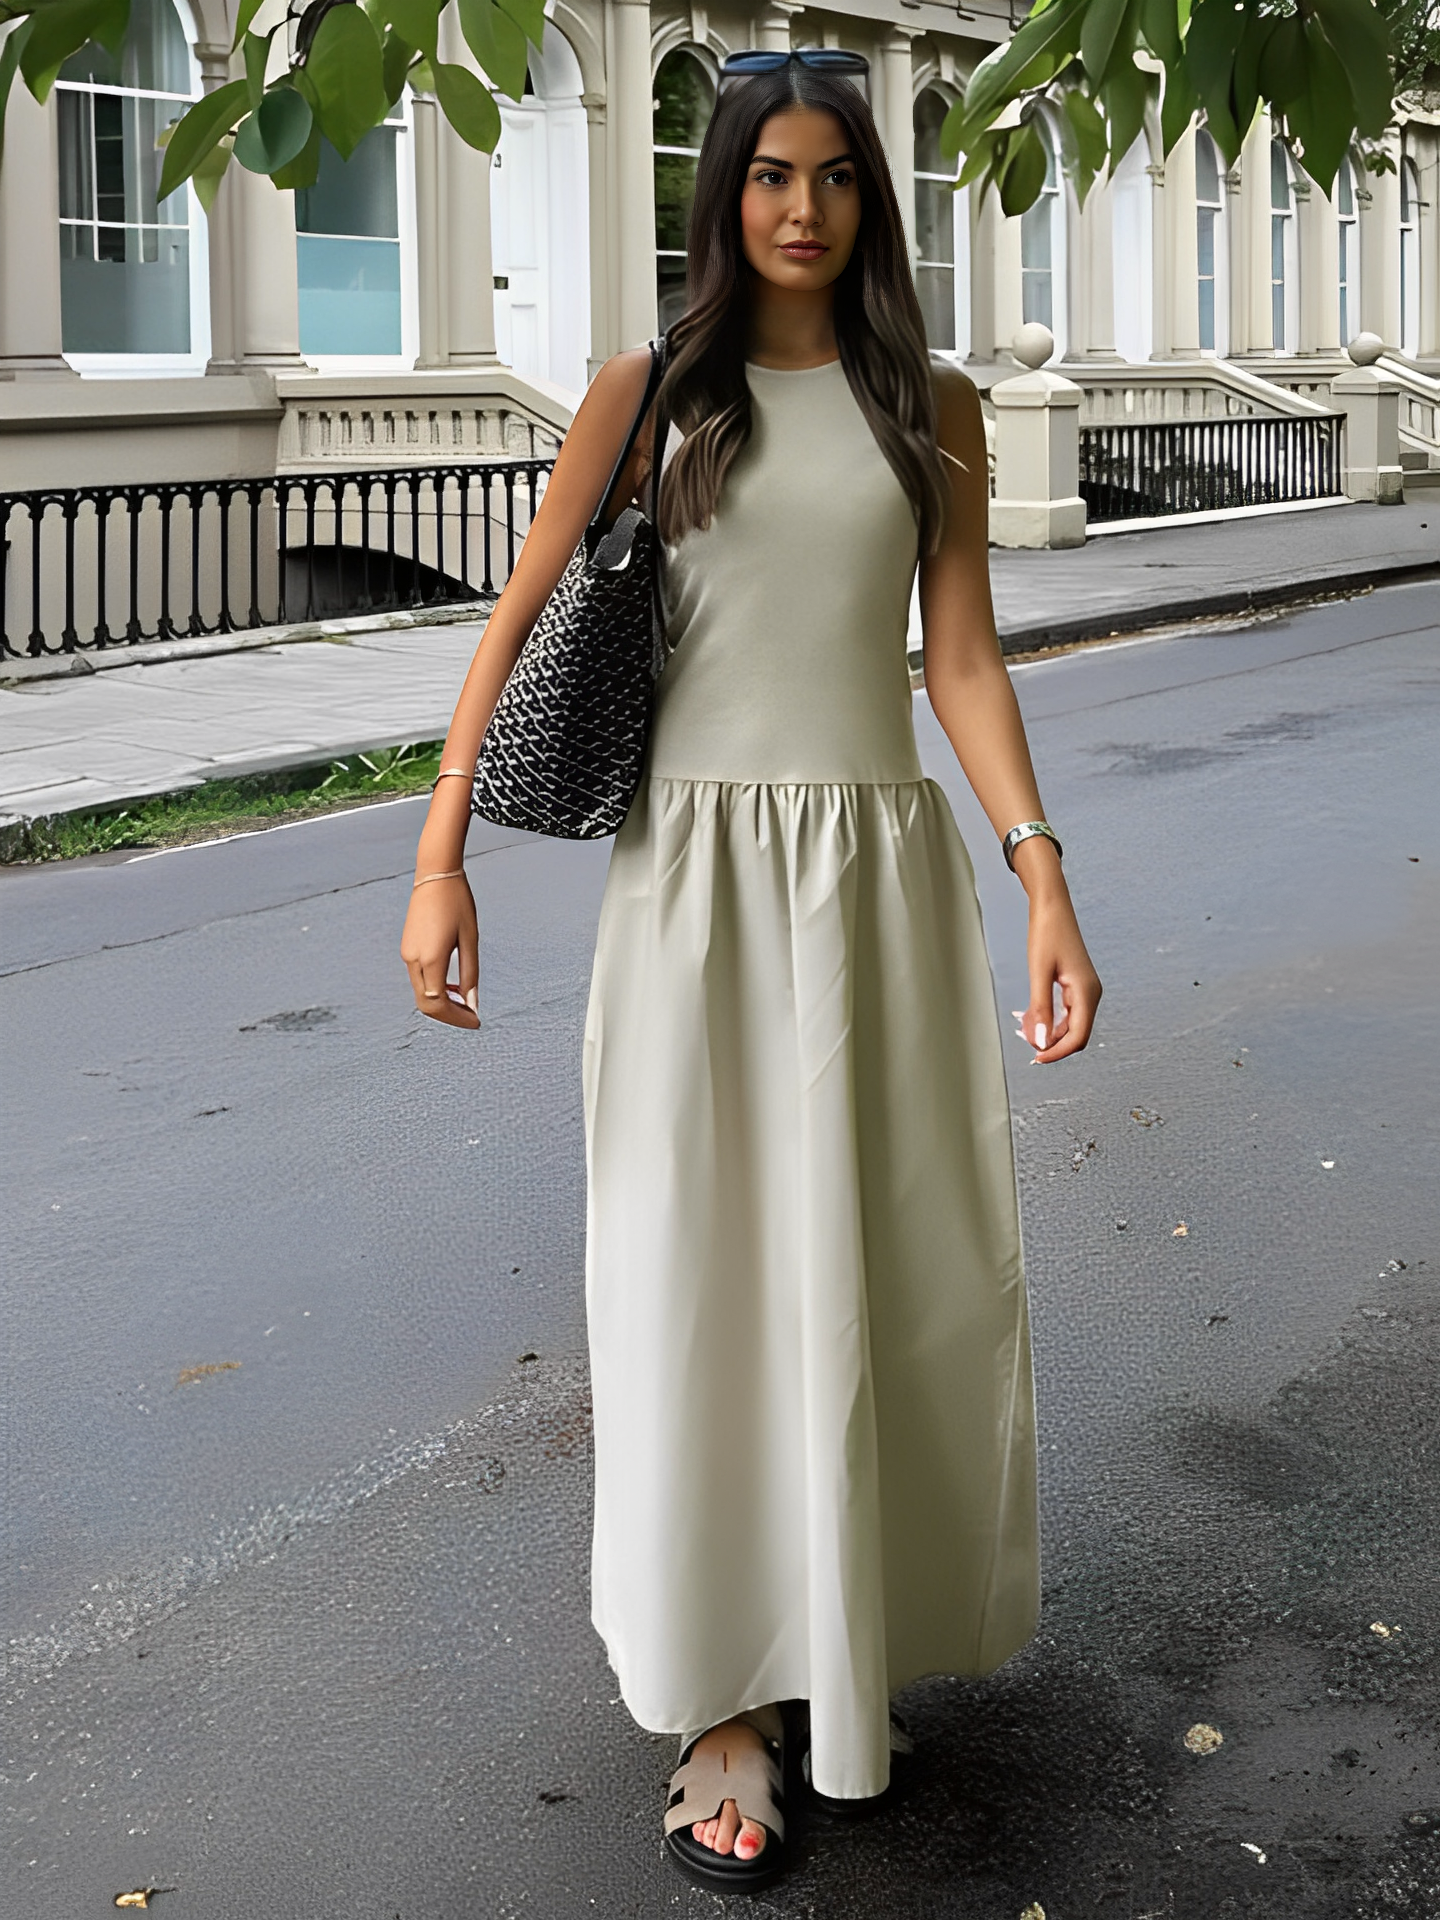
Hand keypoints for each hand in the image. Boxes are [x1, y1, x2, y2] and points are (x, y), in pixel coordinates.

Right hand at [400, 872, 479, 1030]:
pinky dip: (435, 989)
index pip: (439, 1004)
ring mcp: (407, 954)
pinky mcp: (407, 948)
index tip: (477, 1022)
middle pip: (427, 1004)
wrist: (435, 874)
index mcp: (430, 959)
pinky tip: (453, 985)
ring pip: (421, 993)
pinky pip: (419, 979)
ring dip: (442, 1003)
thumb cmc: (458, 903)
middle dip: (449, 1015)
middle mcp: (413, 960)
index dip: (458, 1018)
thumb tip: (473, 1003)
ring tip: (465, 1002)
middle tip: (472, 1017)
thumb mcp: (470, 939)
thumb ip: (471, 974)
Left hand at [1013, 895, 1100, 1064]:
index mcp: (1087, 992)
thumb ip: (1040, 1009)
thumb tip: (1039, 1042)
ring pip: (1071, 1026)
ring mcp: (1085, 991)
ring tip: (1025, 1027)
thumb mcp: (1038, 973)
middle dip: (1052, 1044)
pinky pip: (1066, 1013)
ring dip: (1049, 1032)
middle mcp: (1091, 994)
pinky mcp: (1077, 986)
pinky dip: (1050, 1020)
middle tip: (1024, 1040)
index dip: (1057, 1053)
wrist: (1052, 908)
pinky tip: (1031, 1016)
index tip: (1036, 1059)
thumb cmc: (1046, 934)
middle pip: (1076, 1035)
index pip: (1078, 1037)